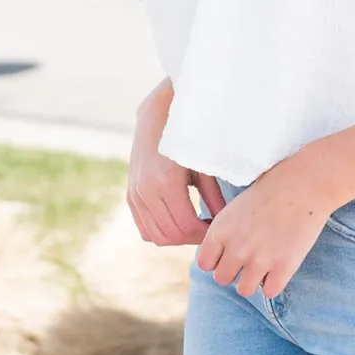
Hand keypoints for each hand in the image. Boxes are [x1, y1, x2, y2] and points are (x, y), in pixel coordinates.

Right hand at [127, 76, 225, 246]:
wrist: (157, 117)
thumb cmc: (187, 138)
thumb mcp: (203, 164)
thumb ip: (213, 195)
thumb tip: (223, 221)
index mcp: (165, 182)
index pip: (186, 225)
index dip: (204, 234)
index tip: (217, 228)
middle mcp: (145, 191)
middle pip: (171, 234)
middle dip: (192, 238)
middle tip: (209, 231)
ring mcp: (135, 194)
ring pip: (156, 236)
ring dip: (177, 238)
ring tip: (196, 227)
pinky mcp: (131, 196)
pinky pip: (144, 229)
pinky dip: (161, 233)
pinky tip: (179, 223)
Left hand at [196, 153, 335, 298]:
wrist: (305, 184)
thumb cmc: (272, 188)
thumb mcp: (237, 206)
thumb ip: (225, 231)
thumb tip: (220, 253)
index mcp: (220, 230)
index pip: (204, 264)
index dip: (217, 259)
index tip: (230, 252)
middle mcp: (236, 248)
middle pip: (222, 279)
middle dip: (234, 270)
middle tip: (251, 256)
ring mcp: (259, 260)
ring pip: (244, 290)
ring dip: (253, 280)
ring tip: (265, 264)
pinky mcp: (283, 268)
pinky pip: (270, 292)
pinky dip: (274, 282)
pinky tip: (280, 266)